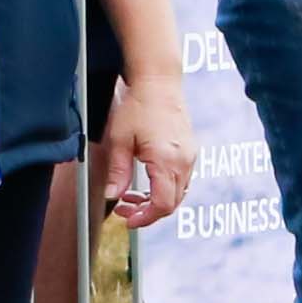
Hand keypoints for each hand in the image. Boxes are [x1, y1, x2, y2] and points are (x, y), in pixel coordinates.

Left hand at [100, 72, 194, 229]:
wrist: (159, 81)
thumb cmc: (139, 105)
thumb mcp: (120, 140)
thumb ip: (118, 171)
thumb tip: (112, 196)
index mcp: (166, 161)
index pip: (162, 205)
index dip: (146, 218)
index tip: (129, 221)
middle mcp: (183, 161)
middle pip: (172, 203)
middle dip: (147, 212)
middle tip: (124, 210)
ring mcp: (189, 156)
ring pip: (178, 193)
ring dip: (155, 200)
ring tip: (130, 196)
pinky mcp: (189, 150)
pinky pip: (181, 179)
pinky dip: (164, 187)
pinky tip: (146, 182)